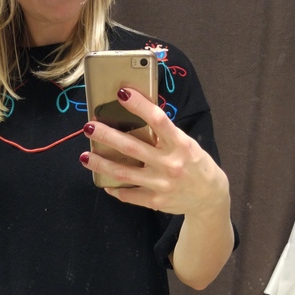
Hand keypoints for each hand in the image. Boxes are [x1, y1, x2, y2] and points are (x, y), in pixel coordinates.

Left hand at [80, 88, 229, 216]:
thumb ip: (165, 135)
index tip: (121, 93)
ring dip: (101, 164)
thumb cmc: (195, 164)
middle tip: (89, 127)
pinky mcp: (155, 202)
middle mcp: (170, 164)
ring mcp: (162, 185)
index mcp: (180, 144)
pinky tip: (104, 182)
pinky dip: (115, 189)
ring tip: (84, 156)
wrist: (209, 197)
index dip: (139, 105)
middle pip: (133, 147)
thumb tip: (136, 117)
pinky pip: (129, 195)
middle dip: (108, 136)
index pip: (158, 120)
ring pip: (124, 173)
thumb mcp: (186, 145)